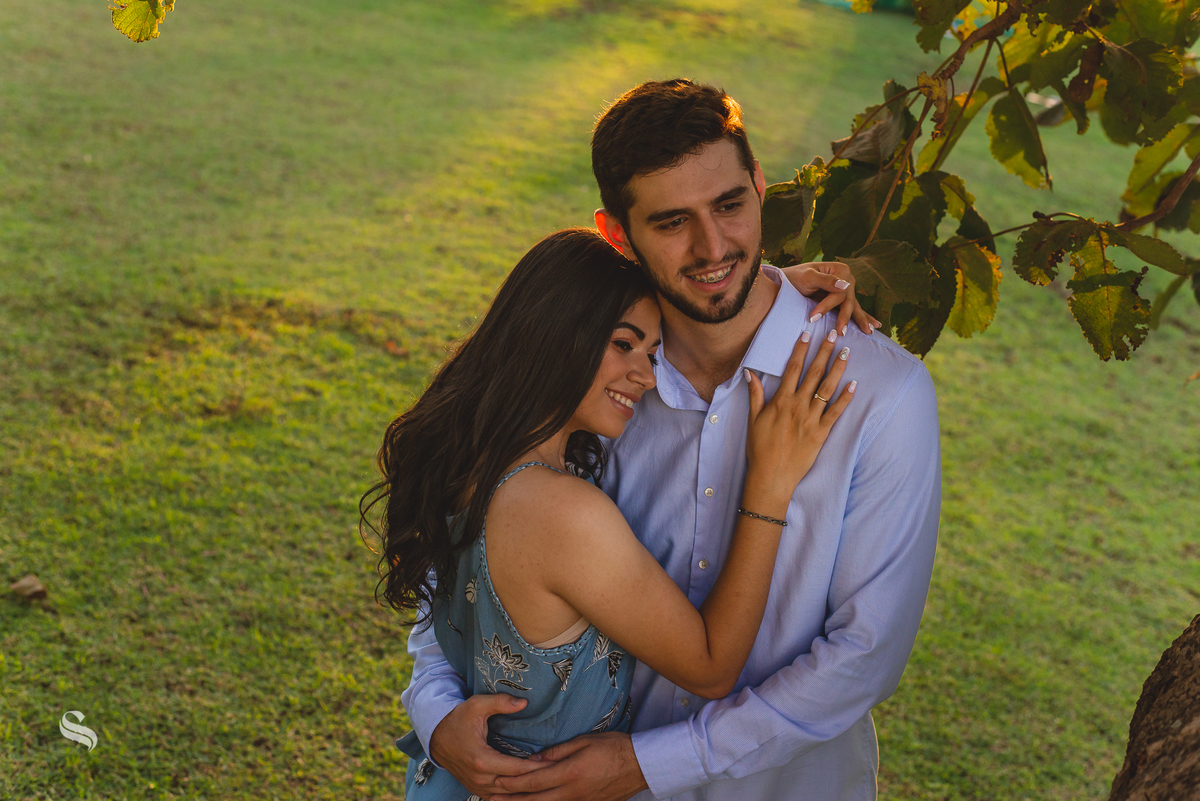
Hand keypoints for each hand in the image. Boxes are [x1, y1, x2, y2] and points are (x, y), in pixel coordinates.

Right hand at [428, 694, 551, 796]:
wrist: (436, 737)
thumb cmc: (457, 719)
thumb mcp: (476, 705)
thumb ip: (500, 703)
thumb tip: (524, 703)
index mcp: (481, 760)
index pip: (517, 769)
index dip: (537, 767)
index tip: (554, 761)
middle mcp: (480, 778)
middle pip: (516, 786)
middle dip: (537, 780)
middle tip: (557, 772)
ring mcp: (477, 787)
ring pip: (508, 796)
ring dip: (527, 789)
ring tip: (547, 780)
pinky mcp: (476, 790)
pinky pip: (499, 798)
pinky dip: (514, 794)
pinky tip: (529, 787)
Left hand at [491, 732, 647, 800]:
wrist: (640, 766)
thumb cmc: (613, 748)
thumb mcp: (584, 742)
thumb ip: (557, 752)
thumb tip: (535, 759)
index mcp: (569, 774)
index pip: (533, 782)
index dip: (512, 783)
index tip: (496, 782)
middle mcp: (571, 792)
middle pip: (534, 800)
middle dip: (511, 800)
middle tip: (490, 798)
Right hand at [744, 326, 854, 500]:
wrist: (771, 476)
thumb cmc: (760, 448)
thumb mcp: (753, 419)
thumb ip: (755, 395)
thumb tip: (750, 373)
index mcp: (781, 401)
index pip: (793, 369)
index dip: (801, 349)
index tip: (808, 334)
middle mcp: (798, 406)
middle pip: (814, 373)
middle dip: (825, 351)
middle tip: (834, 334)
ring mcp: (811, 419)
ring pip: (827, 388)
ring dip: (838, 368)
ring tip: (846, 352)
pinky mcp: (821, 433)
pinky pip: (836, 412)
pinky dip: (846, 398)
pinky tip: (854, 384)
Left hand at [780, 261, 880, 336]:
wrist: (787, 282)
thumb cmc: (794, 278)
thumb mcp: (807, 277)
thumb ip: (825, 281)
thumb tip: (845, 286)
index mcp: (840, 270)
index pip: (839, 292)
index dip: (827, 305)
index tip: (813, 318)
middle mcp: (847, 279)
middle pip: (848, 301)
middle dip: (845, 317)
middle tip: (841, 332)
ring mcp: (847, 290)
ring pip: (854, 307)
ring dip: (861, 320)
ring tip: (869, 331)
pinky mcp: (842, 300)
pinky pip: (854, 309)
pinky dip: (863, 318)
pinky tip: (875, 325)